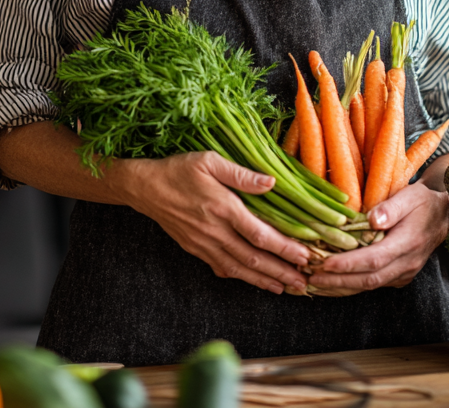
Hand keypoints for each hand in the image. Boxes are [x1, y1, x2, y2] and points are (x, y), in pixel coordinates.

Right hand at [116, 151, 308, 294]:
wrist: (144, 188)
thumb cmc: (179, 169)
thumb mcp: (210, 161)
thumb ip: (241, 174)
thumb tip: (271, 182)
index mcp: (223, 207)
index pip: (259, 234)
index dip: (284, 248)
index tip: (304, 256)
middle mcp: (215, 231)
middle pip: (253, 258)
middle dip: (280, 272)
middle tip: (303, 283)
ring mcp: (204, 243)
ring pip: (238, 268)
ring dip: (263, 280)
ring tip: (285, 288)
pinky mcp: (195, 249)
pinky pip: (222, 267)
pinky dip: (241, 277)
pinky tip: (254, 281)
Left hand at [309, 180, 448, 292]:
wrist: (444, 216)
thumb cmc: (423, 202)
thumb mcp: (411, 195)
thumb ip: (391, 207)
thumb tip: (372, 219)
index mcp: (408, 243)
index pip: (374, 260)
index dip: (348, 264)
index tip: (325, 263)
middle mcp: (406, 264)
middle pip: (368, 279)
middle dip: (338, 281)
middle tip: (310, 276)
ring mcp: (404, 274)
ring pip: (369, 286)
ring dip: (340, 287)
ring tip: (313, 283)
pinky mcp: (398, 277)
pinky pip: (372, 284)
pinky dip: (350, 285)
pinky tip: (331, 282)